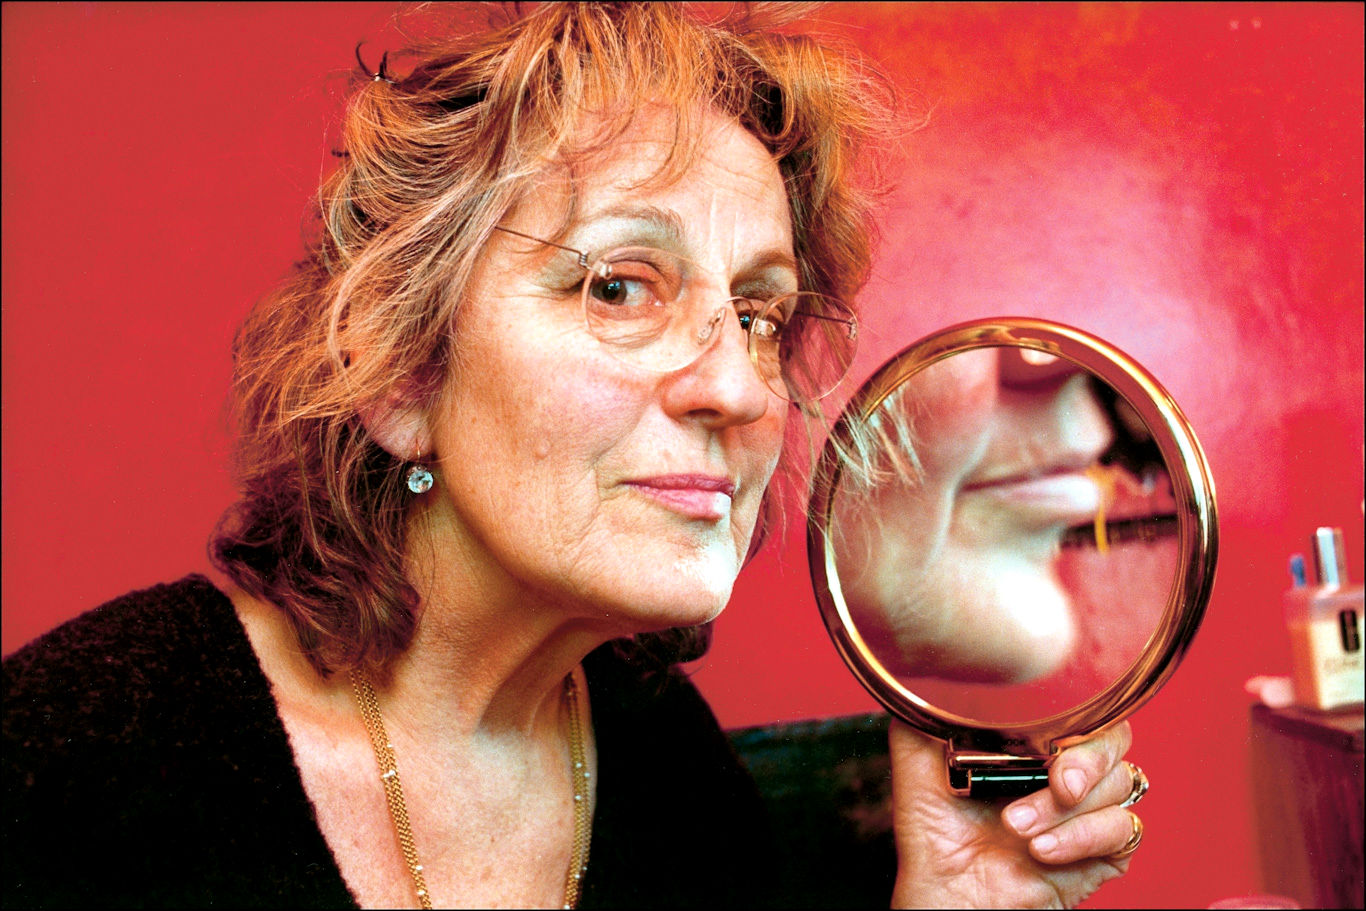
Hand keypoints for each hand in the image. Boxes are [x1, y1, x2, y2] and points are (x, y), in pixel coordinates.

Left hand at [888, 719, 1139, 908]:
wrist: (945, 893)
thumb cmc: (934, 832)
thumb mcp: (918, 761)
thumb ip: (927, 712)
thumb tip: (926, 671)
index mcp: (1035, 740)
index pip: (1082, 704)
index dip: (1076, 711)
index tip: (1046, 735)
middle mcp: (1067, 770)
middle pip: (1115, 739)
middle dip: (1085, 759)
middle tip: (1055, 782)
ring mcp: (1089, 810)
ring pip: (1119, 785)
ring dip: (1064, 810)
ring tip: (1017, 829)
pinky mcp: (1106, 851)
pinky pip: (1124, 829)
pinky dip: (1082, 837)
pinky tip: (1042, 851)